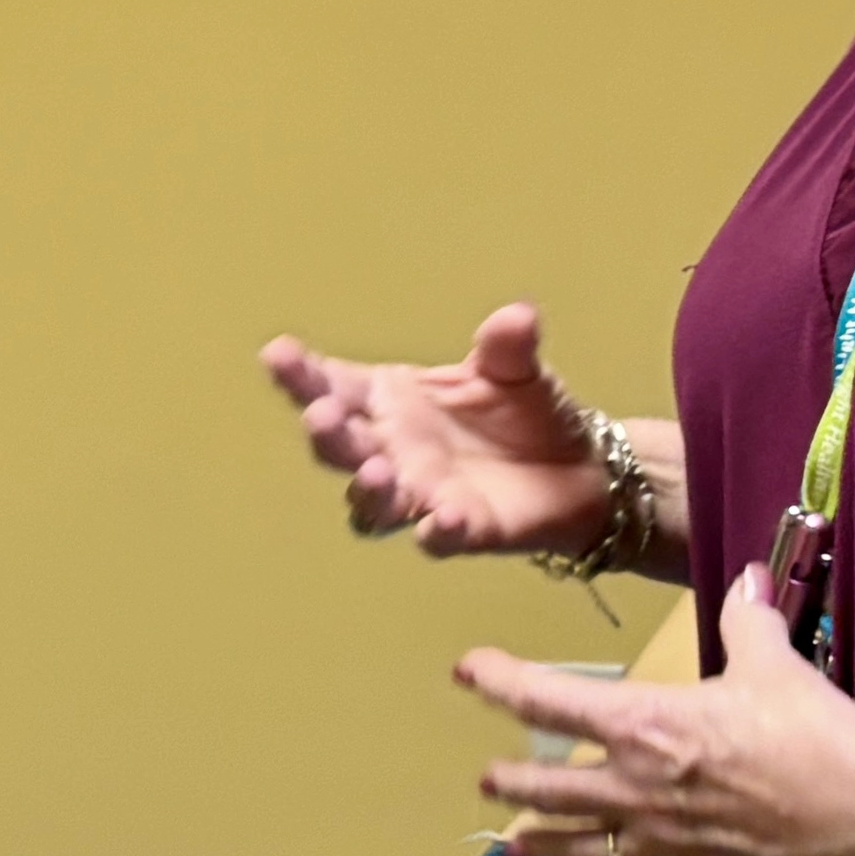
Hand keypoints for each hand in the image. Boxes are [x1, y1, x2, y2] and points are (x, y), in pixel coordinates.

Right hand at [260, 303, 606, 558]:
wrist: (577, 467)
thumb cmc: (524, 412)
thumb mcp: (514, 366)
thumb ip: (507, 345)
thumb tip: (517, 317)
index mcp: (389, 401)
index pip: (333, 385)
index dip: (300, 374)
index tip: (277, 355)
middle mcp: (392, 450)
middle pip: (339, 448)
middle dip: (324, 432)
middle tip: (320, 414)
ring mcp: (420, 494)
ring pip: (371, 506)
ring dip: (366, 492)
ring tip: (376, 472)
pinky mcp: (460, 530)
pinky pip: (436, 538)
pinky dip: (436, 532)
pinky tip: (443, 518)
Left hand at [457, 571, 854, 855]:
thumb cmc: (816, 733)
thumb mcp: (775, 663)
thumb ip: (748, 621)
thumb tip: (748, 578)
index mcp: (644, 727)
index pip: (548, 701)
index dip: (500, 682)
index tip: (467, 672)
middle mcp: (637, 792)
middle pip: (552, 789)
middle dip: (514, 783)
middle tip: (488, 781)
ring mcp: (666, 848)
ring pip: (587, 853)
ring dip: (547, 848)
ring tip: (513, 849)